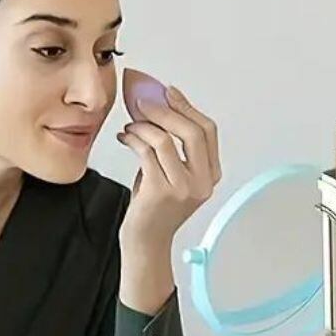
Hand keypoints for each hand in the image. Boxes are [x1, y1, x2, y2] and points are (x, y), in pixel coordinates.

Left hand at [116, 84, 220, 312]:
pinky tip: (125, 137)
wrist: (145, 242)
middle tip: (143, 102)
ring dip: (143, 126)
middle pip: (191, 131)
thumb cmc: (154, 207)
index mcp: (211, 176)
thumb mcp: (172, 174)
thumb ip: (173, 146)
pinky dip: (133, 138)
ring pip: (165, 139)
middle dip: (165, 110)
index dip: (188, 107)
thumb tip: (159, 104)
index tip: (168, 92)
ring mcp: (184, 188)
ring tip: (131, 126)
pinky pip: (147, 152)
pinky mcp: (161, 191)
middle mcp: (202, 182)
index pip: (207, 131)